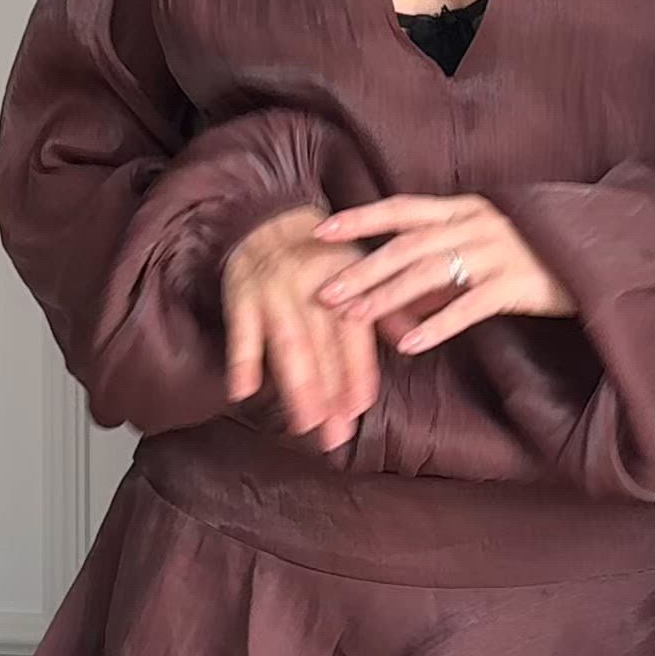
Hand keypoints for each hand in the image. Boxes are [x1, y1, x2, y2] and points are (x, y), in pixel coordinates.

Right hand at [222, 206, 379, 450]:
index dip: (356, 372)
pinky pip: (240, 332)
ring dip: (296, 386)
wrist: (268, 220)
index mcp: (345, 285)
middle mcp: (311, 290)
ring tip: (303, 424)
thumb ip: (385, 309)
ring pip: (288, 346)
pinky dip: (241, 360)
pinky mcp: (241, 297)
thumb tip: (414, 339)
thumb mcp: (360, 272)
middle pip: (322, 349)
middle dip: (329, 394)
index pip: (353, 336)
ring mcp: (274, 295)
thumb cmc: (321, 257)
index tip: (359, 407)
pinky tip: (242, 392)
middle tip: (335, 435)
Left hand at [312, 196, 575, 351]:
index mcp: (465, 209)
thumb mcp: (487, 250)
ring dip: (387, 297)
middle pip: (407, 244)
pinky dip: (437, 325)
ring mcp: (497, 251)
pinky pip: (469, 306)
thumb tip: (399, 302)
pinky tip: (410, 345)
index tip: (320, 233)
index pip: (401, 209)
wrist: (601, 257)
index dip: (360, 219)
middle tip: (324, 292)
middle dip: (362, 269)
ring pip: (430, 272)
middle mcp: (476, 223)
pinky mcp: (517, 283)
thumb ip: (444, 268)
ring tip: (354, 319)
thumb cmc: (537, 255)